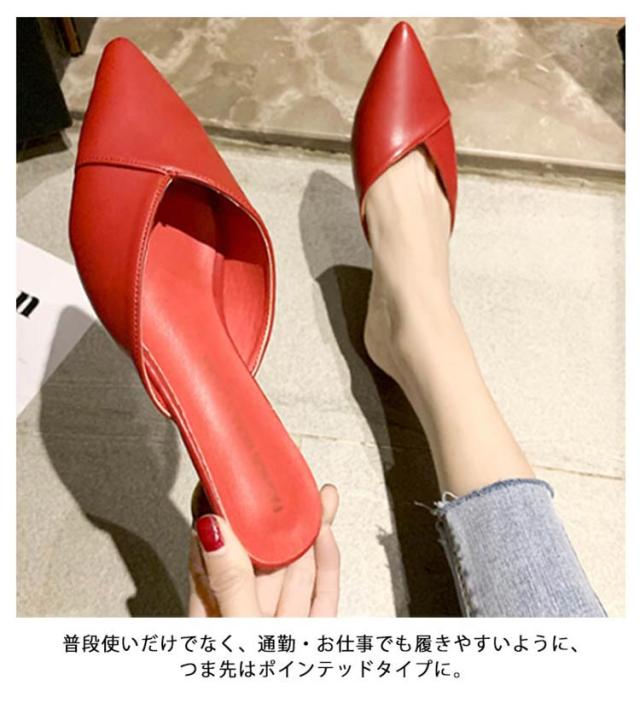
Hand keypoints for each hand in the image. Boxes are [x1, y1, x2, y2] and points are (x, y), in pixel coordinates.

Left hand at [188, 484, 339, 615]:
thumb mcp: (239, 628)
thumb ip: (231, 581)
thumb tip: (213, 528)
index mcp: (213, 617)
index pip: (212, 553)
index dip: (221, 513)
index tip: (227, 481)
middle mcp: (245, 619)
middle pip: (262, 556)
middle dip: (278, 517)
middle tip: (285, 484)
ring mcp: (281, 627)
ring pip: (296, 571)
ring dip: (310, 531)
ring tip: (318, 498)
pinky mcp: (312, 634)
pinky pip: (320, 593)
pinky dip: (326, 563)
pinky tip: (326, 536)